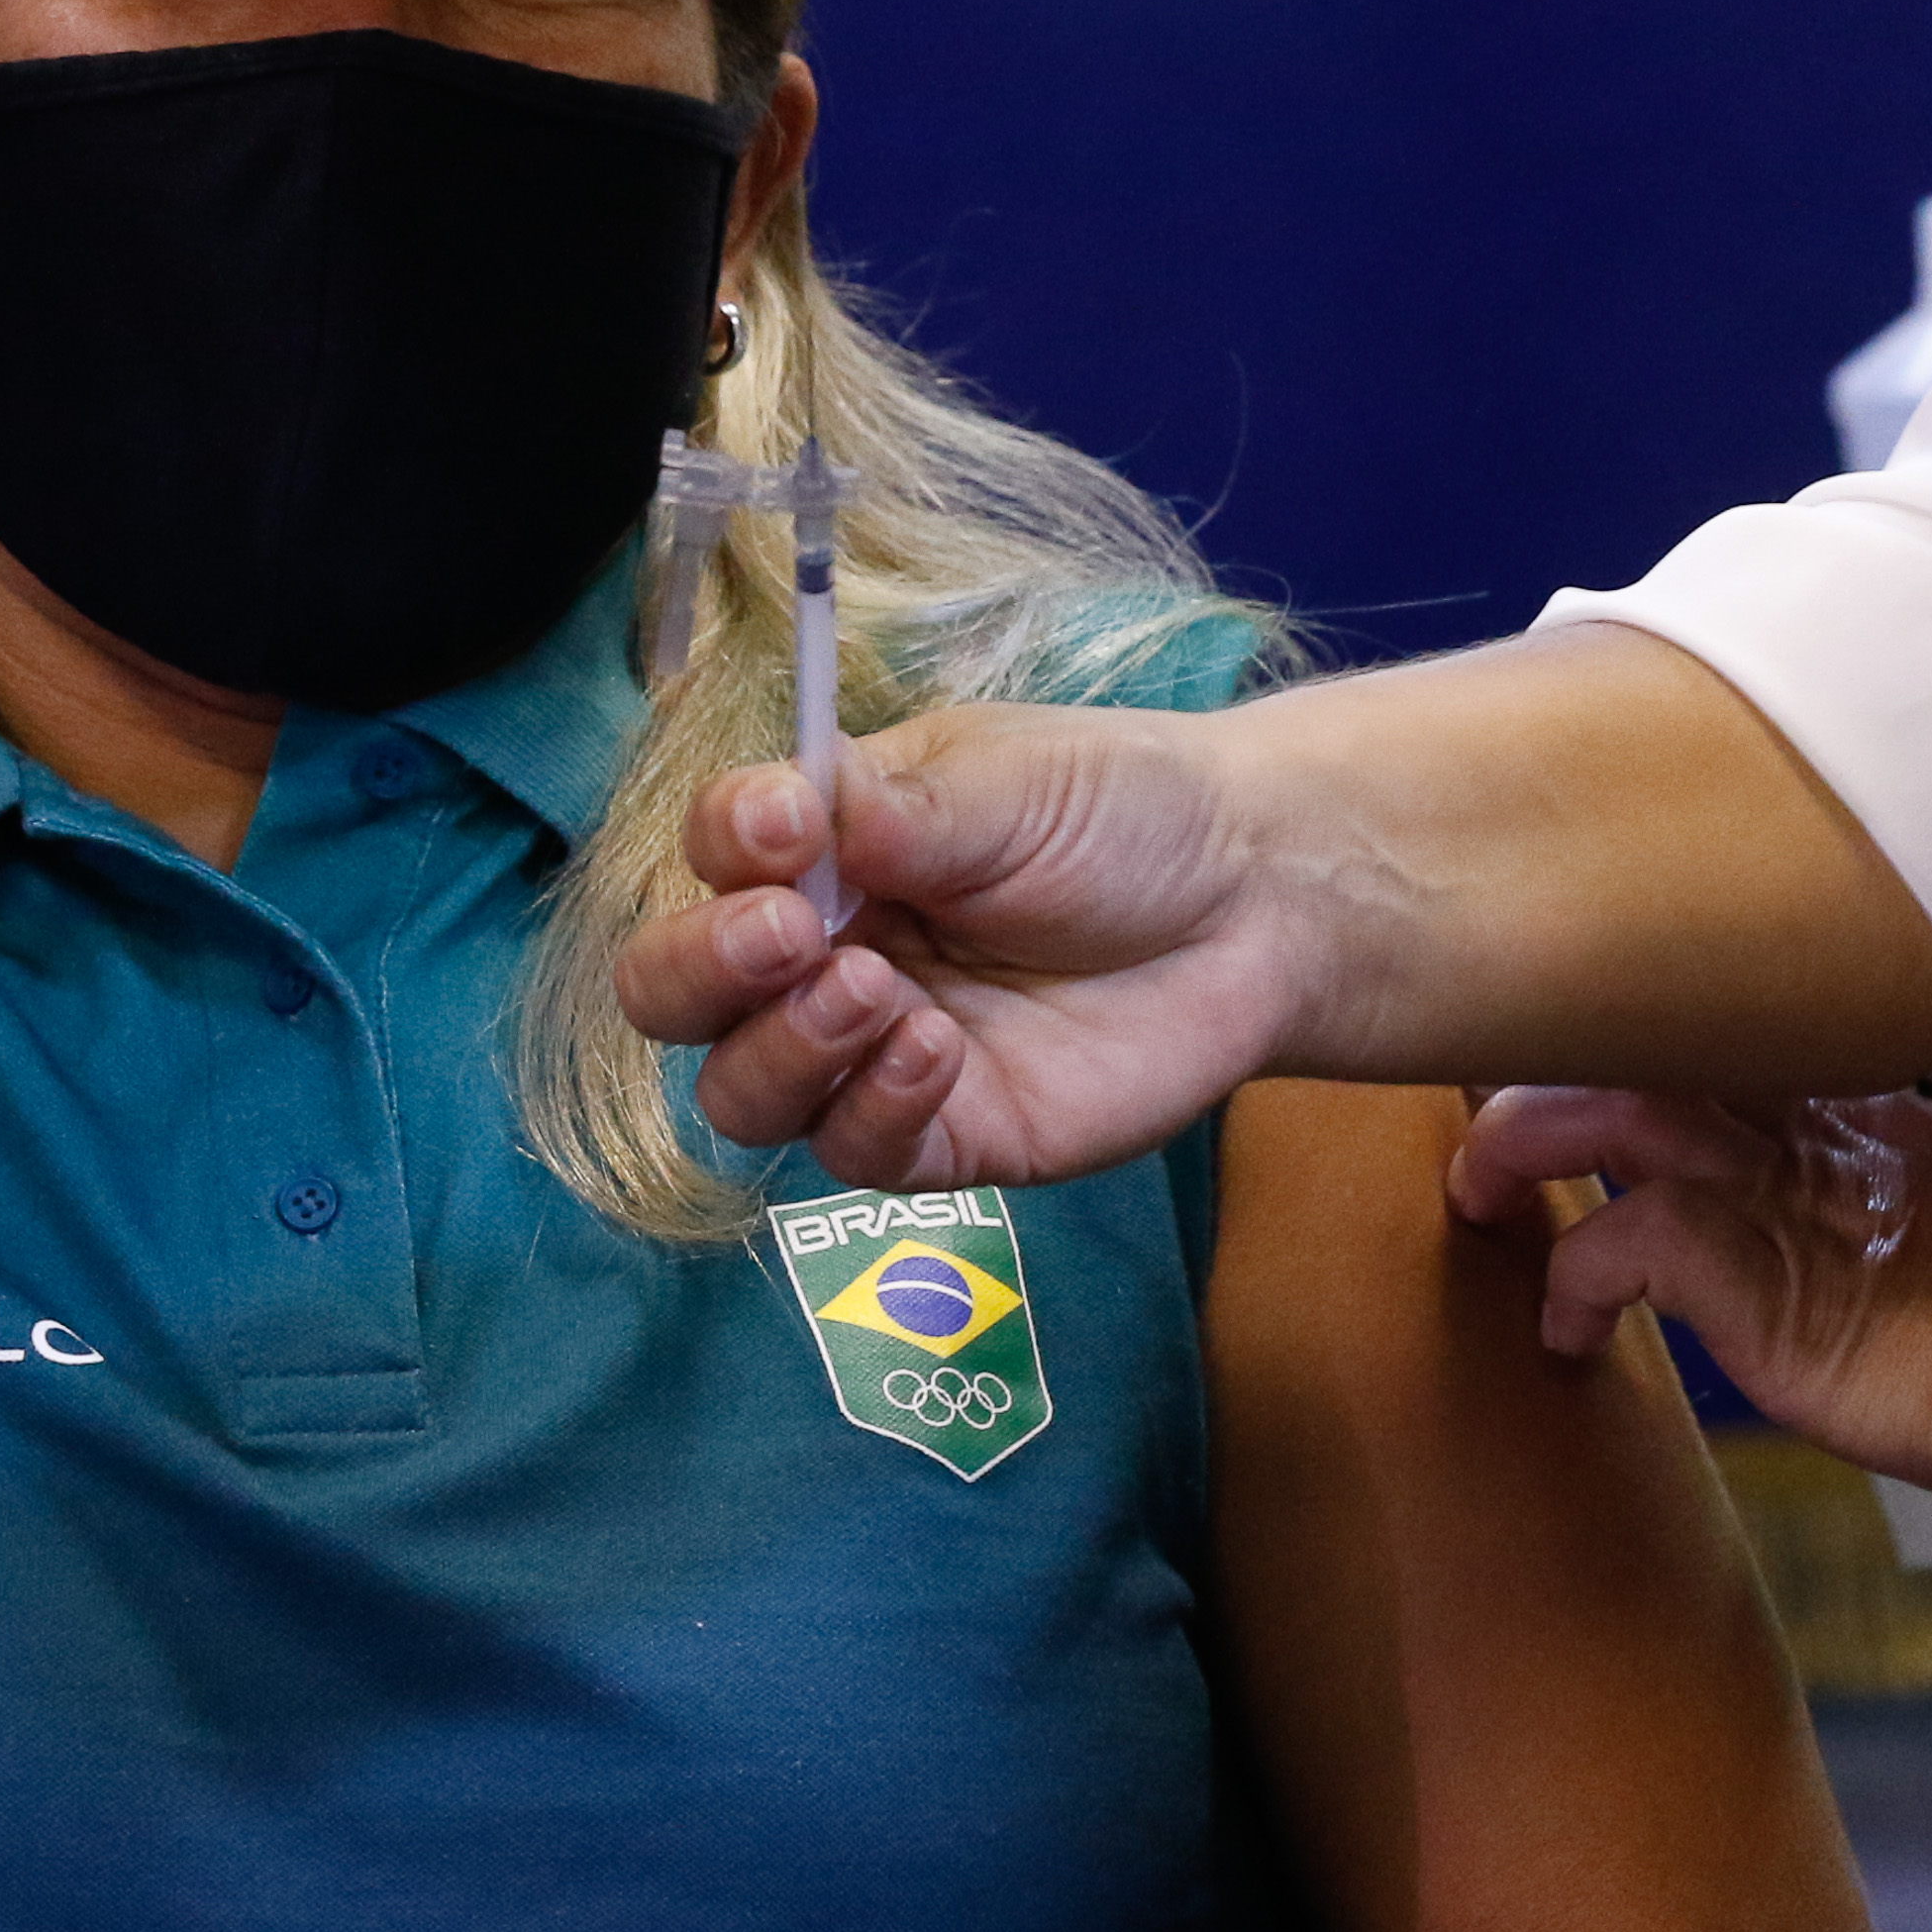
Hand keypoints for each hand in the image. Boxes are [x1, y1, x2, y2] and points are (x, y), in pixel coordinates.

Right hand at [612, 702, 1324, 1187]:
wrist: (1256, 900)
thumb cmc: (1123, 811)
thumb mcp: (1007, 778)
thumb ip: (890, 804)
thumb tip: (784, 814)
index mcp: (820, 846)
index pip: (712, 855)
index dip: (721, 846)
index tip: (777, 827)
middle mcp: (822, 951)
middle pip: (675, 992)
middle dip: (701, 967)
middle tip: (787, 934)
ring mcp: (871, 1052)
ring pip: (744, 1091)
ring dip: (784, 1047)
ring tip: (875, 993)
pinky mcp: (941, 1136)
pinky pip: (854, 1153)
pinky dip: (871, 1107)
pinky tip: (937, 1052)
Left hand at [1449, 1087, 1931, 1517]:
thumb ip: (1925, 1207)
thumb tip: (1911, 1240)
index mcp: (1872, 1106)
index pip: (1725, 1041)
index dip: (1646, 1040)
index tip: (1581, 1046)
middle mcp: (1810, 1126)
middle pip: (1640, 1047)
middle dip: (1548, 1062)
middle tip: (1478, 1094)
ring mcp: (1777, 1188)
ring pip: (1600, 1115)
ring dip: (1517, 1144)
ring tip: (1473, 1189)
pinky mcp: (1751, 1266)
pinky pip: (1621, 1243)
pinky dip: (1576, 1278)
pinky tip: (1566, 1332)